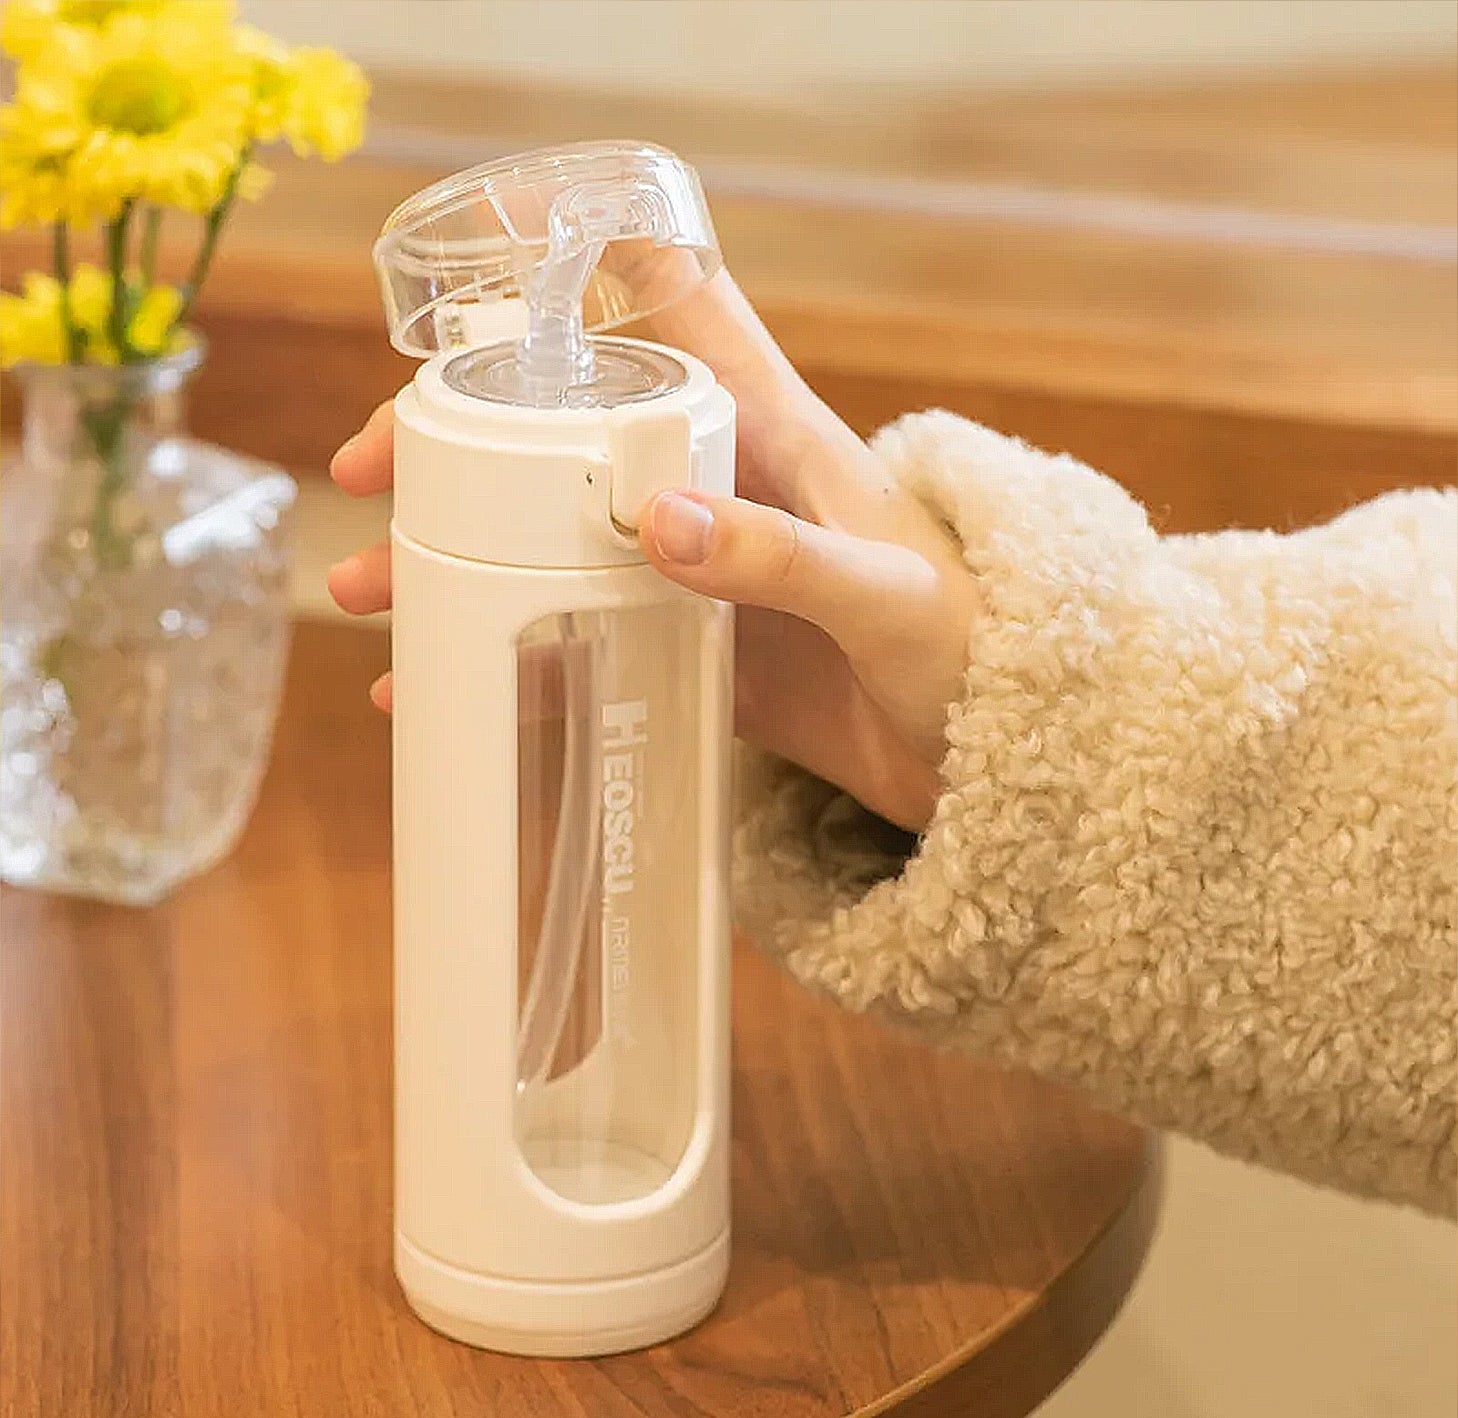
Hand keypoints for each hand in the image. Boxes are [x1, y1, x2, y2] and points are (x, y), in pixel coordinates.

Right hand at [329, 272, 976, 830]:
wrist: (1000, 760)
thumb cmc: (973, 652)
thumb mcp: (885, 599)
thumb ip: (782, 560)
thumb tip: (656, 523)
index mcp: (778, 436)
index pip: (674, 311)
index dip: (581, 267)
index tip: (476, 267)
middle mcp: (723, 489)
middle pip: (570, 432)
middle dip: (461, 442)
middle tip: (370, 473)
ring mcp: (700, 573)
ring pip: (556, 539)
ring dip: (460, 559)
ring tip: (370, 594)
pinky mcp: (698, 652)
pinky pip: (587, 640)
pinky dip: (516, 658)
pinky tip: (450, 683)